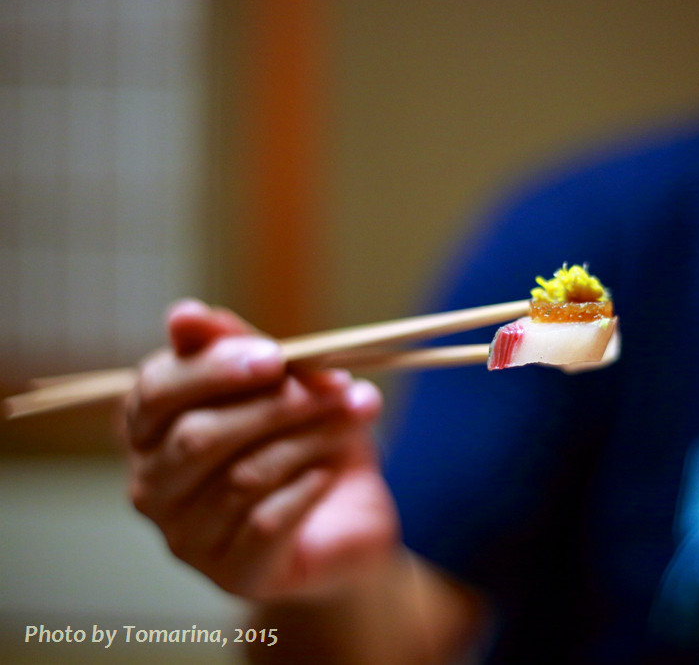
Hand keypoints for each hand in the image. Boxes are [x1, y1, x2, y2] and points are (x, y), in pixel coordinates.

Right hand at [120, 299, 399, 601]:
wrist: (348, 521)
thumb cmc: (305, 441)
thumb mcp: (283, 384)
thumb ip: (239, 349)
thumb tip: (184, 315)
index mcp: (150, 430)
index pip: (154, 392)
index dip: (213, 369)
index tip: (275, 355)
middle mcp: (153, 487)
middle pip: (198, 436)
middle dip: (276, 404)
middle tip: (336, 384)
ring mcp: (186, 539)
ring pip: (244, 476)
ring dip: (310, 437)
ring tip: (356, 414)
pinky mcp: (232, 575)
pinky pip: (267, 521)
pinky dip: (307, 487)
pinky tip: (329, 472)